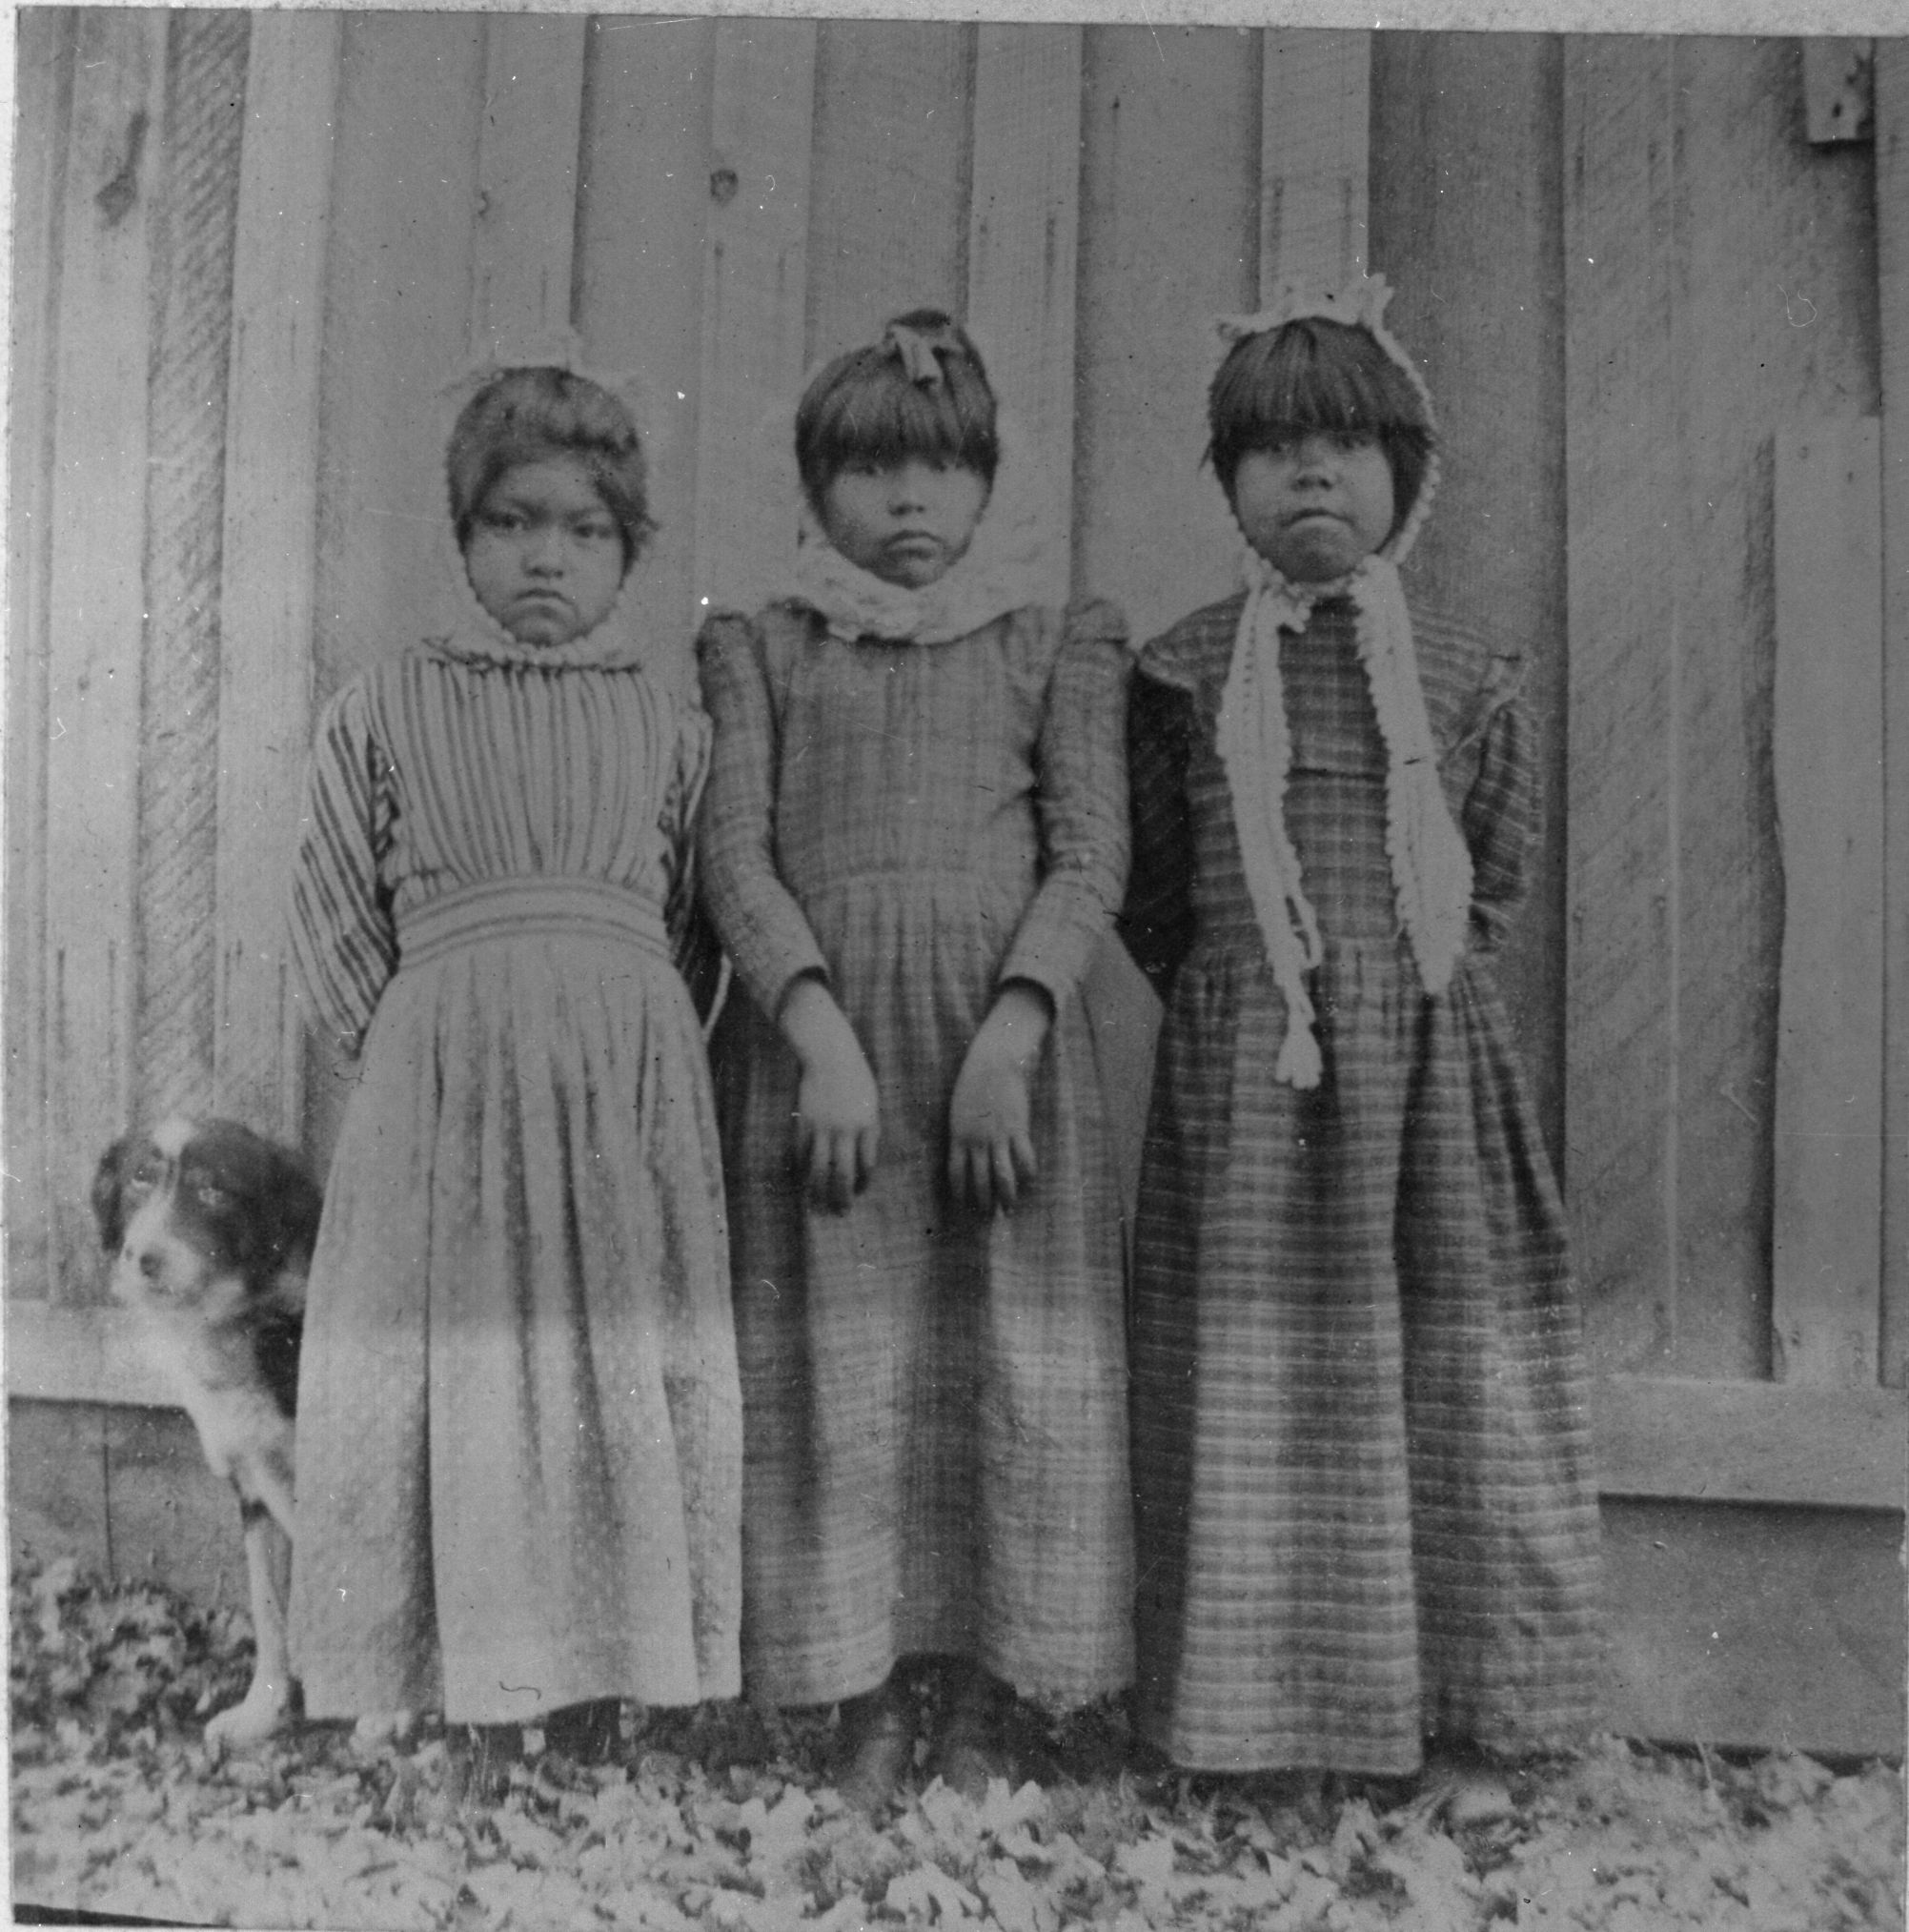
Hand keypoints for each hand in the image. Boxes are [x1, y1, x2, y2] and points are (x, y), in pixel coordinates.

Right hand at [779, 976, 879, 1211]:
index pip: (866, 1165)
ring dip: (817, 1190)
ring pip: (818, 1168)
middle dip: (841, 1197)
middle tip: (839, 1213)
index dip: (861, 1183)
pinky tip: (798, 1179)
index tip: (857, 1193)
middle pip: (843, 1173)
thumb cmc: (855, 1077)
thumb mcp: (871, 1103)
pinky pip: (800, 1152)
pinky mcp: (804, 1121)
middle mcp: (847, 1129)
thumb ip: (868, 1130)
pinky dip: (798, 1168)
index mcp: (868, 1125)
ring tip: (815, 1205)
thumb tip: (863, 1160)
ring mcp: (823, 1126)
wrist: (831, 1054)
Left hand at [947, 984, 1050, 1214]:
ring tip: (1009, 1209)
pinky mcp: (1017, 1128)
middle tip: (988, 1216)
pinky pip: (1024, 1158)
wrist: (992, 1062)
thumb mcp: (959, 1109)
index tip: (963, 1206)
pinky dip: (1028, 1173)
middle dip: (984, 1202)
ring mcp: (998, 1136)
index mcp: (958, 1136)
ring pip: (1003, 1176)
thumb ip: (963, 1131)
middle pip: (980, 1180)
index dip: (960, 1193)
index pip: (956, 1174)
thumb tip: (969, 1151)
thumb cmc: (973, 1082)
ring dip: (1007, 1195)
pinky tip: (1030, 1181)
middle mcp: (976, 1140)